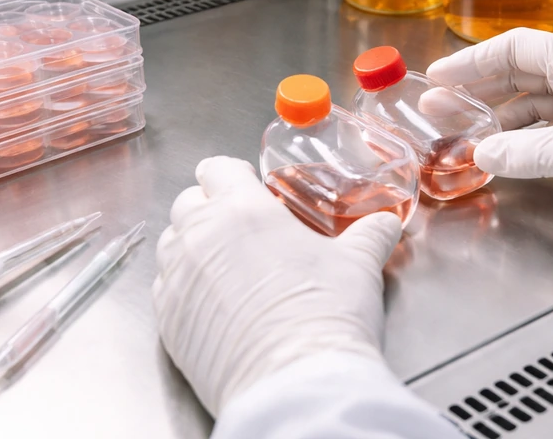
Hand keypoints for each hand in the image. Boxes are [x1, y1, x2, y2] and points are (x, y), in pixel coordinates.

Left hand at [152, 156, 401, 415]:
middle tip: (240, 227)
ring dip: (193, 245)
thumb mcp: (359, 264)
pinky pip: (166, 288)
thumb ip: (370, 235)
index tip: (246, 185)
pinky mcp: (167, 320)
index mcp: (242, 208)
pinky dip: (184, 287)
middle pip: (188, 202)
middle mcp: (200, 235)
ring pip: (171, 243)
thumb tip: (386, 224)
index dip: (231, 174)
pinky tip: (215, 302)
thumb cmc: (324, 315)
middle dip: (209, 207)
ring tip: (227, 265)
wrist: (294, 385)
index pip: (217, 168)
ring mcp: (178, 278)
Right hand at [427, 29, 552, 226]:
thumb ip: (526, 152)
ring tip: (461, 131)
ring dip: (496, 117)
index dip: (472, 62)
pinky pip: (550, 127)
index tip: (440, 77)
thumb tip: (481, 153)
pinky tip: (502, 150)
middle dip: (476, 91)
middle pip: (518, 75)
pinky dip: (523, 137)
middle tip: (437, 107)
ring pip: (532, 103)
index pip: (515, 49)